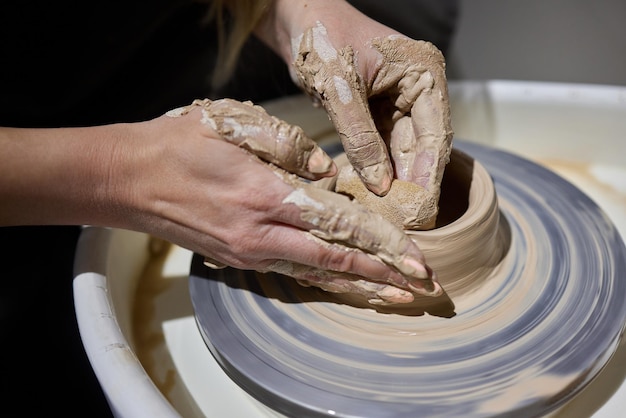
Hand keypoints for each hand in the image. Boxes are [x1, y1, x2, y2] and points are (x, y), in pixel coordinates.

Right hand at [135, 99, 440, 303]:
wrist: (129, 180)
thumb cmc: (179, 144)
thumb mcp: (234, 124)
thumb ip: (288, 147)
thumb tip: (327, 172)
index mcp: (266, 195)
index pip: (340, 226)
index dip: (382, 246)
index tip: (416, 261)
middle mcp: (262, 233)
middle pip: (336, 261)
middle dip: (383, 277)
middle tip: (421, 289)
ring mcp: (250, 252)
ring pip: (317, 274)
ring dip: (359, 286)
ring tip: (394, 298)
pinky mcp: (240, 258)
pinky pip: (293, 272)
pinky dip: (326, 281)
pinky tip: (347, 286)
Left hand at [261, 0, 452, 199]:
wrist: (296, 20)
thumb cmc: (322, 37)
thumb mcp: (341, 89)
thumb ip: (361, 138)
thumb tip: (380, 184)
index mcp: (423, 73)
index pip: (436, 132)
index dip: (430, 173)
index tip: (424, 206)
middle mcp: (415, 89)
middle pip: (422, 145)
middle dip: (413, 182)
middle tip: (409, 220)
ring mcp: (396, 101)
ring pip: (401, 150)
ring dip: (395, 180)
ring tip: (392, 214)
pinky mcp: (375, 112)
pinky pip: (380, 146)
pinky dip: (376, 169)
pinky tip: (374, 193)